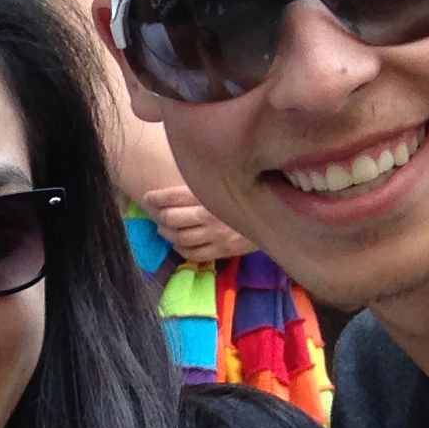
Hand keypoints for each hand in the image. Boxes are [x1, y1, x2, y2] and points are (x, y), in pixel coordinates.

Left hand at [138, 182, 255, 262]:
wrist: (281, 214)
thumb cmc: (252, 192)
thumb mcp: (230, 179)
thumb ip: (208, 180)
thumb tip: (184, 174)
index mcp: (212, 192)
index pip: (173, 196)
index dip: (156, 197)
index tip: (147, 197)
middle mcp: (211, 214)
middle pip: (172, 218)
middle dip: (160, 216)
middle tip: (157, 214)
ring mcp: (217, 234)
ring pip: (179, 238)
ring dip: (167, 234)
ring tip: (164, 229)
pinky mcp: (223, 250)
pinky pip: (193, 254)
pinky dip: (181, 249)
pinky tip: (179, 242)